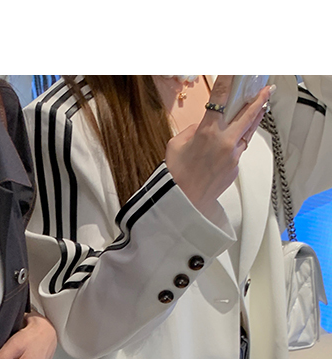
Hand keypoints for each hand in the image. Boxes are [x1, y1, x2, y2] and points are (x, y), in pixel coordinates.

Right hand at [165, 75, 272, 215]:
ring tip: (262, 107)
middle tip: (266, 89)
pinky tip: (231, 144)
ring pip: (247, 132)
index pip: (220, 99)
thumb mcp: (176, 145)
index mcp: (208, 132)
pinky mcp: (235, 168)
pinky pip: (238, 152)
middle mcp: (225, 141)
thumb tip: (203, 126)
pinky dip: (235, 145)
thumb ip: (193, 131)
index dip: (228, 81)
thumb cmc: (174, 175)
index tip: (235, 72)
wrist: (182, 203)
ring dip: (254, 119)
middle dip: (258, 99)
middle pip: (248, 114)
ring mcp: (232, 156)